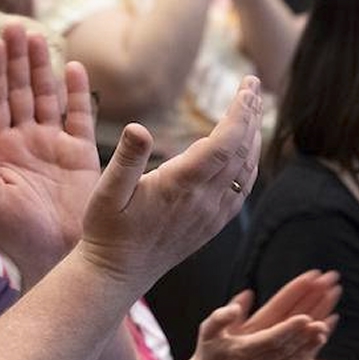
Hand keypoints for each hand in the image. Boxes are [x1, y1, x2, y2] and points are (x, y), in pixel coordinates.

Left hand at [0, 25, 100, 282]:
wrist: (56, 257)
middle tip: (13, 26)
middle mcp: (23, 140)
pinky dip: (76, 93)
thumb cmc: (15, 235)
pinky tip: (72, 68)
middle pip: (18, 90)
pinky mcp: (79, 154)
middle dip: (15, 59)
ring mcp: (52, 144)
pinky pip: (78, 116)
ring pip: (46, 96)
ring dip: (41, 67)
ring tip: (38, 37)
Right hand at [78, 75, 261, 295]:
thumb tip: (138, 127)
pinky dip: (249, 165)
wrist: (116, 273)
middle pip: (241, 151)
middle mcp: (203, 202)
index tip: (245, 86)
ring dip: (252, 137)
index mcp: (180, 187)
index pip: (224, 143)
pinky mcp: (211, 226)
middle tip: (252, 85)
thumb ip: (125, 158)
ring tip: (251, 110)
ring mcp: (211, 216)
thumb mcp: (106, 191)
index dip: (239, 113)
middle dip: (250, 115)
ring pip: (246, 171)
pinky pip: (241, 191)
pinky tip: (245, 153)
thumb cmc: (107, 231)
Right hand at [182, 270, 340, 359]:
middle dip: (304, 336)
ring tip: (321, 336)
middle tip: (320, 323)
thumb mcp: (207, 330)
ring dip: (306, 349)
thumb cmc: (208, 352)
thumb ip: (222, 315)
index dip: (288, 329)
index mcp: (242, 349)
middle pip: (284, 349)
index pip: (271, 338)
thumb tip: (243, 297)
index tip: (304, 318)